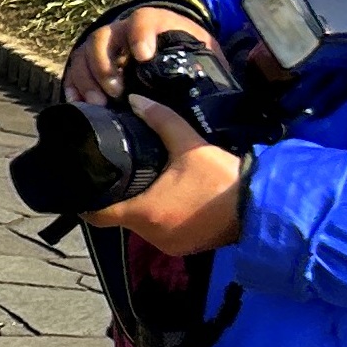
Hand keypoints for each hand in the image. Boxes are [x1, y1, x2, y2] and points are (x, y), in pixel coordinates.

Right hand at [63, 3, 218, 103]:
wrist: (170, 41)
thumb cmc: (191, 51)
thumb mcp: (206, 52)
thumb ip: (212, 64)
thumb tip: (232, 90)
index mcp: (155, 22)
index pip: (143, 20)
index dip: (140, 35)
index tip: (143, 56)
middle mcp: (123, 29)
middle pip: (104, 38)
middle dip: (106, 67)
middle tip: (116, 93)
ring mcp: (105, 45)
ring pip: (84, 54)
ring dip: (87, 80)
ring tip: (99, 105)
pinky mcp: (92, 61)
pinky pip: (74, 69)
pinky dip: (73, 86)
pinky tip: (78, 104)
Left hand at [83, 98, 244, 253]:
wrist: (261, 207)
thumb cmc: (222, 179)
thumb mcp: (190, 145)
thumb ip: (160, 120)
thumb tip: (134, 100)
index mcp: (144, 212)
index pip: (98, 215)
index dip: (87, 201)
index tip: (85, 185)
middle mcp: (151, 234)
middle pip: (119, 219)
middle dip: (116, 200)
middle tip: (116, 176)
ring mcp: (168, 244)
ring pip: (141, 226)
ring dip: (140, 208)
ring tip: (141, 184)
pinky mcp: (185, 246)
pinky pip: (161, 232)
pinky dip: (160, 217)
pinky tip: (166, 198)